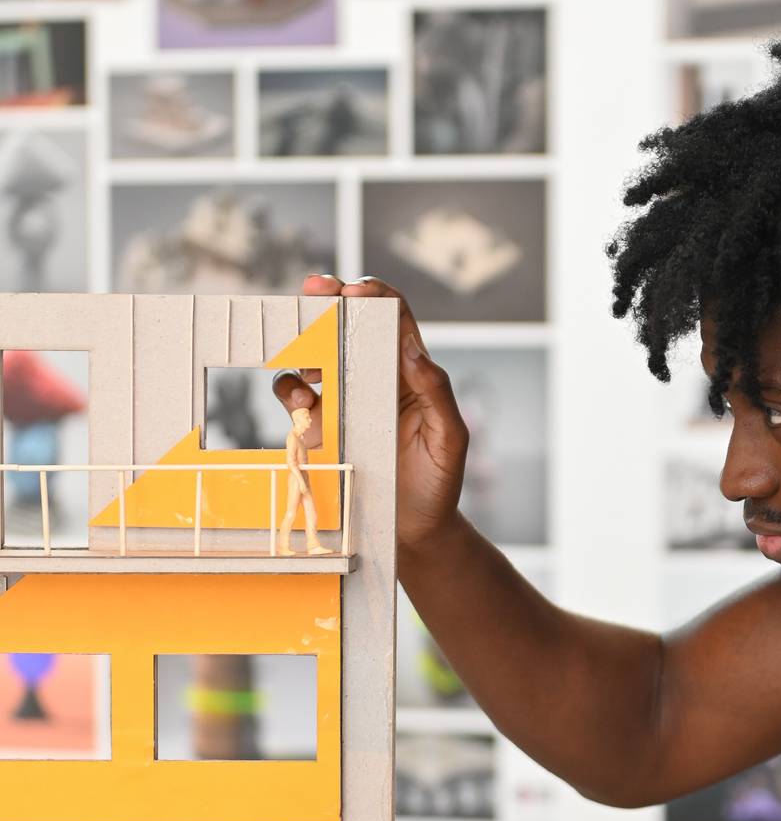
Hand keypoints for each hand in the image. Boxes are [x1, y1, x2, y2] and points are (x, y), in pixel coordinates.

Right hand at [285, 274, 469, 553]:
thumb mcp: (449, 438)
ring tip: (309, 362)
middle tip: (315, 289)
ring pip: (315, 356)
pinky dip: (290, 390)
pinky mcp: (322, 428)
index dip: (375, 294)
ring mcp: (345, 401)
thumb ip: (437, 393)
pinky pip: (296, 398)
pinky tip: (302, 401)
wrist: (416, 531)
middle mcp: (375, 379)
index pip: (394, 319)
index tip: (355, 289)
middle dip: (329, 301)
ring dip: (305, 346)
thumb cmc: (440, 482)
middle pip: (348, 325)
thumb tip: (412, 349)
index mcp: (411, 373)